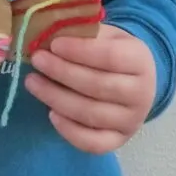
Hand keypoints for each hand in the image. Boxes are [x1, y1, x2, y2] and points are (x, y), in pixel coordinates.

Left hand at [25, 25, 155, 153]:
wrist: (134, 80)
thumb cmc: (112, 50)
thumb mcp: (104, 34)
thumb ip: (82, 33)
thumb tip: (48, 34)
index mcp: (140, 60)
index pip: (111, 57)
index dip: (80, 51)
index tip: (54, 44)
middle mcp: (142, 93)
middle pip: (98, 86)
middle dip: (62, 72)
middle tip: (36, 59)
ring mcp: (132, 121)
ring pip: (91, 114)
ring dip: (56, 98)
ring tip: (32, 82)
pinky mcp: (119, 140)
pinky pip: (93, 143)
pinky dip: (70, 131)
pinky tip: (51, 114)